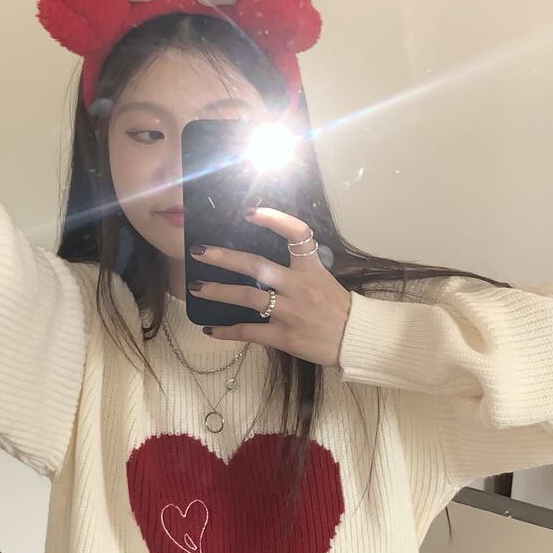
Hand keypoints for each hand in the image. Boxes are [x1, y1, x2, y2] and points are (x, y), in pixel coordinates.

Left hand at [188, 208, 352, 367]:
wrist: (356, 340)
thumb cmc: (337, 308)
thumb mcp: (323, 279)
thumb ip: (298, 269)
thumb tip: (262, 262)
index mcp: (310, 269)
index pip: (297, 234)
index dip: (274, 219)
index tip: (249, 212)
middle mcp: (298, 287)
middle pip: (257, 266)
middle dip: (224, 257)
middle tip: (198, 251)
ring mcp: (290, 312)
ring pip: (247, 297)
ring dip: (218, 291)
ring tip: (196, 288)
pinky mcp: (285, 336)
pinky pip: (250, 332)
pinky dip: (228, 331)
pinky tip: (211, 330)